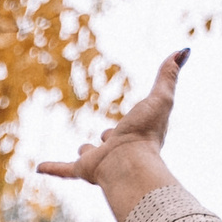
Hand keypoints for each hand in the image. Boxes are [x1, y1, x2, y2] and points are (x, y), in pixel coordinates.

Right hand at [40, 46, 186, 189]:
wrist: (128, 163)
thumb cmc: (146, 132)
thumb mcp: (161, 97)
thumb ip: (168, 75)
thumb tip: (183, 51)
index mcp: (137, 135)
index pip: (133, 125)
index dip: (135, 119)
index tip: (135, 115)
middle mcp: (119, 149)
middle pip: (111, 142)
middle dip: (108, 138)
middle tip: (107, 135)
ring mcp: (100, 161)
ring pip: (91, 155)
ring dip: (86, 153)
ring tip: (82, 151)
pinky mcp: (83, 170)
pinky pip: (65, 170)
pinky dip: (53, 168)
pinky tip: (39, 168)